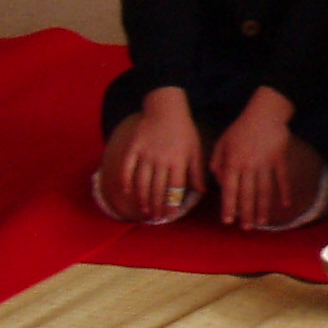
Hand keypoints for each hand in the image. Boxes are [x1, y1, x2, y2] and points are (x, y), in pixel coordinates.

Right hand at [119, 87, 203, 217]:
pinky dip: (126, 181)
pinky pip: (127, 168)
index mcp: (179, 160)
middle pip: (158, 188)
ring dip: (142, 198)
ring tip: (145, 210)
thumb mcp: (195, 150)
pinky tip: (128, 192)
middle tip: (156, 218)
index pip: (175, 188)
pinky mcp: (133, 148)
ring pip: (141, 182)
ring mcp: (145, 154)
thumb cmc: (184, 131)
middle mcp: (161, 159)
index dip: (172, 203)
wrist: (166, 109)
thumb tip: (201, 192)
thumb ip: (196, 172)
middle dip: (157, 206)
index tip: (170, 216)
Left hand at [210, 89, 295, 227]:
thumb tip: (221, 184)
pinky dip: (284, 192)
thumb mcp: (222, 144)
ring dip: (264, 208)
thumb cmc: (240, 129)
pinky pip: (282, 179)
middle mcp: (249, 167)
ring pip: (265, 190)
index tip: (228, 221)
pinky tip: (285, 204)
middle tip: (247, 228)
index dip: (229, 207)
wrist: (264, 113)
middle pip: (248, 194)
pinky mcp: (280, 160)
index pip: (230, 190)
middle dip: (247, 213)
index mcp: (233, 163)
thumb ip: (217, 164)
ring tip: (263, 222)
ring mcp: (266, 164)